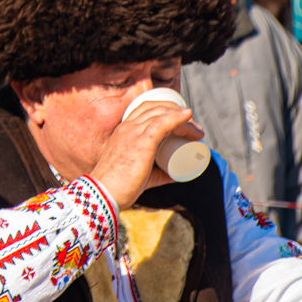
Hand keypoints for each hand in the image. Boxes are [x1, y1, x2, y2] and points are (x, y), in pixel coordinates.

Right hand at [85, 99, 202, 209]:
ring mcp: (133, 132)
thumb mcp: (141, 174)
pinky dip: (177, 117)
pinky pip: (162, 122)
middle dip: (178, 113)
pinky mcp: (141, 141)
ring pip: (162, 114)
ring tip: (197, 131)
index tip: (183, 123)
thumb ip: (158, 174)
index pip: (146, 109)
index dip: (167, 111)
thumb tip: (176, 175)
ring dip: (184, 119)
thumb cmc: (119, 186)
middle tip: (194, 129)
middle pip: (157, 108)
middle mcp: (128, 127)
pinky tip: (188, 116)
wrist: (104, 193)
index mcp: (124, 130)